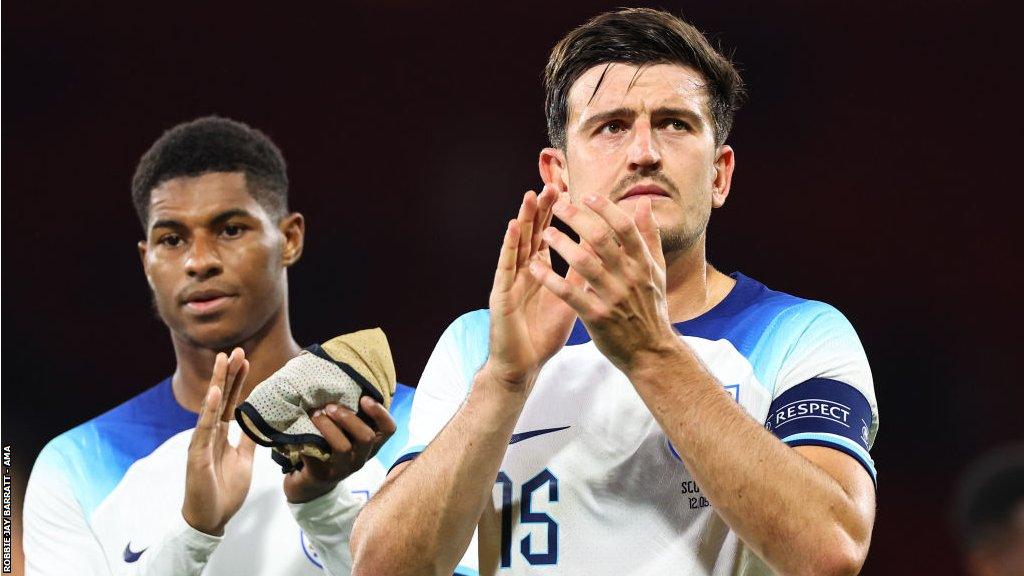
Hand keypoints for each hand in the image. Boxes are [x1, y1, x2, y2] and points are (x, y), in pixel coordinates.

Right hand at [182, 348, 255, 535]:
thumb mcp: (244, 460)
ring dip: (219, 382)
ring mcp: (202, 441)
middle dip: (229, 373)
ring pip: (211, 406)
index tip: (245, 360)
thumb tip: (258, 422)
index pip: (231, 402)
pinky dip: (209, 409)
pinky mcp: (197, 454)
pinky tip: (215, 392)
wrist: (210, 518)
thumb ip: (248, 440)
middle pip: (221, 397)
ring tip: (224, 360)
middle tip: (236, 349)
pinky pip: (204, 427)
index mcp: (221, 435)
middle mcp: (209, 433)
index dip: (238, 381)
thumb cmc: (224, 491)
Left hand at [283, 396, 396, 502]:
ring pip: (342, 446)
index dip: (380, 413)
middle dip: (348, 417)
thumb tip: (348, 381)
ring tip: (314, 414)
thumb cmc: (331, 448)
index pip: (389, 429)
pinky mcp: (322, 475)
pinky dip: (306, 441)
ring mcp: (343, 469)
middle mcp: (361, 458)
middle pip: (366, 437)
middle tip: (329, 406)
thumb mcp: (347, 434)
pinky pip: (316, 456)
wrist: (310, 483)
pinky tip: (300, 432)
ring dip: (327, 426)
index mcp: (371, 445)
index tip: (364, 398)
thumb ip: (353, 416)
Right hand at [485, 186, 577, 391]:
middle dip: (542, 209)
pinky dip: (508, 246)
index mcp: (540, 270)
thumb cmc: (543, 334)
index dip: (557, 214)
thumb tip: (600, 251)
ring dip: (524, 219)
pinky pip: (505, 266)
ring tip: (531, 195)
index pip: (548, 234)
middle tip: (552, 183)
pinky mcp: (500, 293)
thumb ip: (580, 275)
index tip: (569, 190)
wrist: (523, 365)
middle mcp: (523, 270)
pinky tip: (512, 228)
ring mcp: (510, 280)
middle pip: (533, 233)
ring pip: (518, 243)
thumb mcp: (569, 299)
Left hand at [529, 194, 676, 373]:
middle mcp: (629, 277)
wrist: (650, 351)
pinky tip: (535, 268)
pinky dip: (551, 279)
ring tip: (546, 233)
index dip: (605, 208)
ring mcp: (613, 297)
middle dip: (577, 219)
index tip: (586, 195)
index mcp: (643, 263)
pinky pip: (569, 294)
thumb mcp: (656, 270)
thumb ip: (649, 236)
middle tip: (557, 206)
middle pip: (600, 239)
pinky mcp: (597, 317)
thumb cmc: (651, 307)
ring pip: (583, 263)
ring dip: (561, 244)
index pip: (624, 227)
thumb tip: (643, 203)